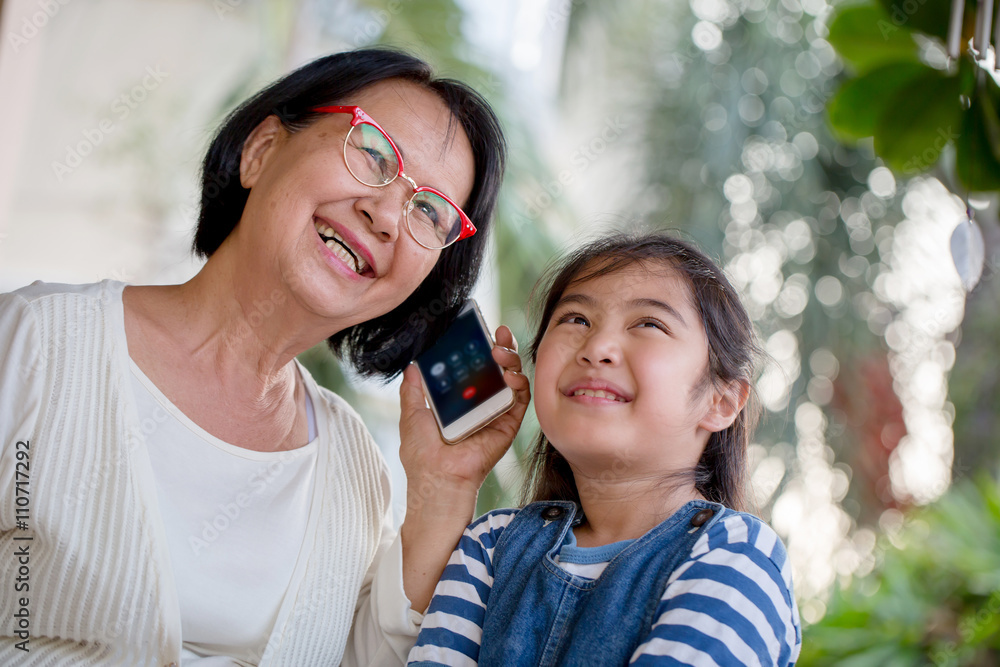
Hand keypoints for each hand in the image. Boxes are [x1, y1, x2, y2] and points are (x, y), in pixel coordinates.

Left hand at [398, 324, 530, 513]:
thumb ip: (413, 389)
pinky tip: (510, 376)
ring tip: (500, 351)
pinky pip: (521, 400)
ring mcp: (496, 412)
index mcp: (459, 398)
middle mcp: (481, 402)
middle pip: (498, 366)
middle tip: (499, 333)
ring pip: (513, 378)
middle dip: (502, 345)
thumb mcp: (411, 414)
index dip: (479, 345)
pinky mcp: (509, 424)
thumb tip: (413, 366)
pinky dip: (519, 384)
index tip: (479, 329)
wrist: (437, 478)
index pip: (474, 365)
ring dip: (512, 359)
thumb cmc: (422, 453)